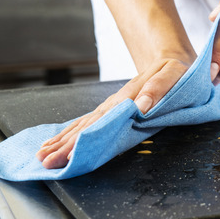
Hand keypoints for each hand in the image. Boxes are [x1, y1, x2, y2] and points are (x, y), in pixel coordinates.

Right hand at [35, 57, 191, 168]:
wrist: (172, 57)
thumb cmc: (176, 70)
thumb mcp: (173, 75)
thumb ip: (158, 89)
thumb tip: (141, 106)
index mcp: (129, 98)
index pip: (101, 123)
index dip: (84, 140)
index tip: (67, 154)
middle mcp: (115, 102)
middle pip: (86, 126)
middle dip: (65, 145)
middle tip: (45, 161)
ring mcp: (112, 105)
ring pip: (83, 124)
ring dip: (63, 140)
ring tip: (43, 154)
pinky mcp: (113, 107)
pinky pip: (89, 120)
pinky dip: (72, 131)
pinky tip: (58, 140)